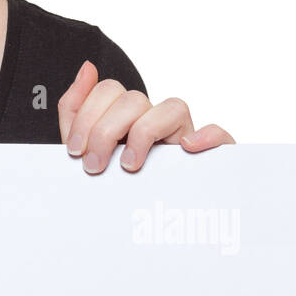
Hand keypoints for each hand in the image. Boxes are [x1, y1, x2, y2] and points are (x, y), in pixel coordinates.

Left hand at [57, 61, 233, 173]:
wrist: (142, 227)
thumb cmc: (113, 182)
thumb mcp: (85, 147)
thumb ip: (75, 107)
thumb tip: (87, 68)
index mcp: (126, 115)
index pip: (110, 90)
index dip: (88, 116)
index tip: (75, 150)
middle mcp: (156, 119)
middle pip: (134, 99)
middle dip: (105, 131)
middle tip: (94, 166)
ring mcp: (183, 134)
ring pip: (173, 107)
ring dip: (144, 134)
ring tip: (129, 166)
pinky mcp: (209, 156)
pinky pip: (219, 133)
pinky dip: (206, 136)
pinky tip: (186, 149)